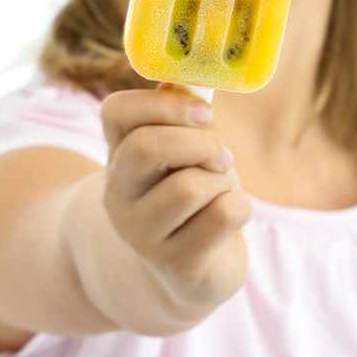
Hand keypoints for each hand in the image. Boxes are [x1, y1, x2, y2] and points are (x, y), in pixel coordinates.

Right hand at [97, 86, 250, 321]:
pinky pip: (222, 215)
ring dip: (222, 181)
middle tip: (221, 156)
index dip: (163, 104)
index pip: (115, 112)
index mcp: (118, 159)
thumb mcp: (182, 157)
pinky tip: (232, 216)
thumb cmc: (194, 202)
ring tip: (221, 191)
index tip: (203, 113)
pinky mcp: (177, 263)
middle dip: (201, 143)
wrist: (192, 275)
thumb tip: (185, 81)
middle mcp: (118, 197)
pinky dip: (240, 207)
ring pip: (190, 186)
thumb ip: (181, 121)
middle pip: (148, 147)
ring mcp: (143, 235)